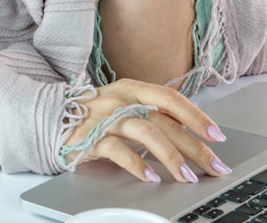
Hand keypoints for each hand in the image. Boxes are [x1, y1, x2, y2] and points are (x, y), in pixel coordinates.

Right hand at [63, 79, 231, 182]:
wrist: (49, 118)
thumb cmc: (91, 115)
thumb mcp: (122, 105)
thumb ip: (149, 113)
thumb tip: (188, 129)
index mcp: (131, 88)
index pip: (170, 98)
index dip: (196, 116)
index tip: (217, 135)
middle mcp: (120, 99)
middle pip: (164, 121)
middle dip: (194, 146)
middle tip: (214, 165)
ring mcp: (105, 118)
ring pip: (146, 133)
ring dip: (170, 157)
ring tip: (186, 176)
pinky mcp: (91, 138)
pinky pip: (119, 151)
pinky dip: (138, 165)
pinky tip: (151, 178)